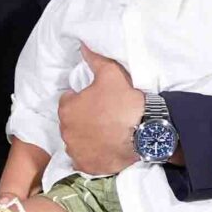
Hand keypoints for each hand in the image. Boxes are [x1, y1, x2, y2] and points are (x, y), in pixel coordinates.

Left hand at [58, 46, 142, 175]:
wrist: (145, 134)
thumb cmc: (125, 102)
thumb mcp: (111, 73)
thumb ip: (94, 59)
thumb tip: (82, 45)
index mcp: (67, 108)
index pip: (69, 100)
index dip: (83, 99)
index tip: (97, 100)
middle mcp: (66, 131)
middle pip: (72, 121)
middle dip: (83, 118)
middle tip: (104, 116)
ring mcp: (75, 151)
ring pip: (77, 140)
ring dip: (86, 136)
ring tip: (106, 133)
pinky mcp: (86, 166)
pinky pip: (84, 159)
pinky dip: (91, 155)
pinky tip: (105, 148)